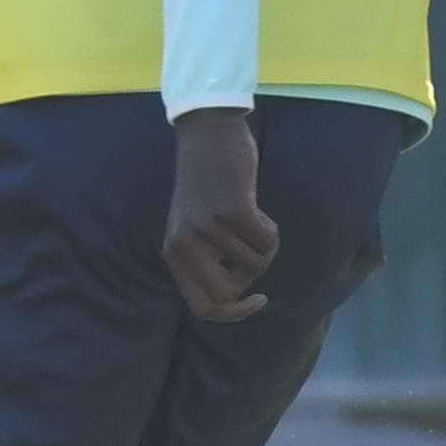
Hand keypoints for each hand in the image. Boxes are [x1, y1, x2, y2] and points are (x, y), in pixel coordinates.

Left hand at [162, 109, 279, 324]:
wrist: (206, 132)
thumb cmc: (208, 182)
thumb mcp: (193, 226)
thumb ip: (205, 261)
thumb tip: (234, 300)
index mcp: (174, 254)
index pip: (203, 307)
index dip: (235, 313)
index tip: (259, 298)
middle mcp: (185, 245)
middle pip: (230, 294)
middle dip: (253, 279)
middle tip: (253, 251)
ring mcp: (207, 228)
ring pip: (257, 264)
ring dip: (265, 244)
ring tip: (250, 217)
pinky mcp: (232, 210)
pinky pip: (267, 242)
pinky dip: (271, 229)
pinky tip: (256, 207)